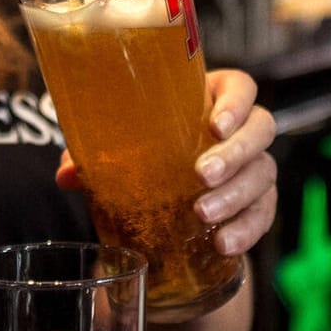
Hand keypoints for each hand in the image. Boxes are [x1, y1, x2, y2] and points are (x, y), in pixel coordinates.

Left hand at [56, 68, 278, 255]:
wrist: (165, 201)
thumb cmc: (148, 156)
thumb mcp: (122, 150)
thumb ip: (95, 157)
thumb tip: (66, 175)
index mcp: (210, 101)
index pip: (240, 88)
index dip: (236, 103)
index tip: (214, 125)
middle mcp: (241, 131)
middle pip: (261, 129)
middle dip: (235, 153)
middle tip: (202, 174)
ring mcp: (254, 167)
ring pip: (264, 173)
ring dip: (237, 195)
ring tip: (203, 214)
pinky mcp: (258, 204)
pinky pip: (264, 214)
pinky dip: (247, 230)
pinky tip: (223, 243)